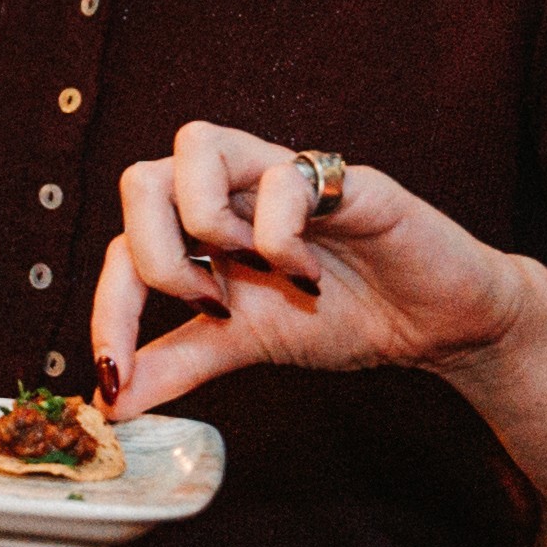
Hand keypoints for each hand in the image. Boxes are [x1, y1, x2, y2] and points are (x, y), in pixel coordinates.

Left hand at [90, 120, 546, 420]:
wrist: (438, 325)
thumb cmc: (344, 316)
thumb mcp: (244, 344)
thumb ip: (177, 362)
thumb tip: (110, 403)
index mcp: (202, 225)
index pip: (121, 248)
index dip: (108, 311)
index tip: (113, 375)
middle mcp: (233, 188)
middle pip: (138, 178)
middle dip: (152, 255)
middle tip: (208, 305)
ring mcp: (285, 174)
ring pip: (194, 144)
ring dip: (205, 222)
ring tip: (252, 273)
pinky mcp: (345, 180)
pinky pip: (284, 180)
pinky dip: (281, 237)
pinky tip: (310, 275)